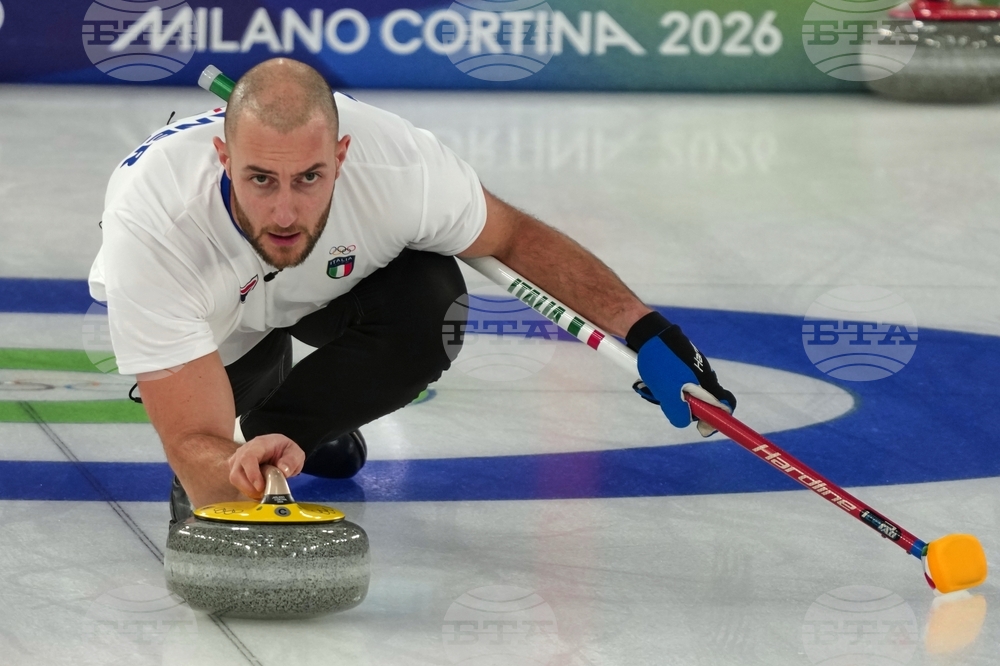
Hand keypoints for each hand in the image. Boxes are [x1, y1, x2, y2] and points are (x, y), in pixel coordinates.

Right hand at [228, 434, 305, 498]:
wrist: (279, 449)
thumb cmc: (285, 451)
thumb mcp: (296, 453)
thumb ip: (292, 460)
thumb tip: (283, 470)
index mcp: (259, 444)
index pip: (248, 458)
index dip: (252, 474)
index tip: (260, 487)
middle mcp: (244, 451)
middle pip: (236, 472)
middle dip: (248, 487)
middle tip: (264, 494)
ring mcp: (237, 460)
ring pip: (235, 479)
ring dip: (248, 490)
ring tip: (263, 492)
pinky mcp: (236, 469)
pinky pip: (237, 483)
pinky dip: (247, 490)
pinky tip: (258, 491)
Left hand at [626, 311, 735, 435]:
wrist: (648, 332)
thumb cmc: (661, 360)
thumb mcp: (668, 390)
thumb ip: (679, 409)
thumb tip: (685, 421)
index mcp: (707, 382)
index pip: (726, 405)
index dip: (719, 420)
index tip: (702, 428)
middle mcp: (703, 377)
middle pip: (702, 404)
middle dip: (683, 407)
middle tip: (664, 398)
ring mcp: (691, 371)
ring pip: (685, 395)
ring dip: (668, 396)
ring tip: (653, 385)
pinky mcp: (679, 366)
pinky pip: (674, 384)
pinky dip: (663, 386)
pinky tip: (650, 378)